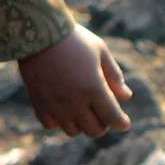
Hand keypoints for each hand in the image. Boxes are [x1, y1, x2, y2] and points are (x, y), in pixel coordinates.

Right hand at [16, 27, 132, 137]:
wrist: (38, 33)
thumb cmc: (74, 40)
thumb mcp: (100, 52)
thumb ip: (114, 76)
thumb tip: (126, 96)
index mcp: (94, 88)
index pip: (112, 118)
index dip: (121, 123)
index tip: (124, 123)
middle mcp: (74, 101)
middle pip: (94, 131)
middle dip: (103, 124)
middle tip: (103, 114)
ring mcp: (54, 104)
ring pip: (73, 131)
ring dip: (82, 125)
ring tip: (83, 111)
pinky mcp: (38, 103)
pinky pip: (50, 125)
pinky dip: (59, 121)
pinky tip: (63, 109)